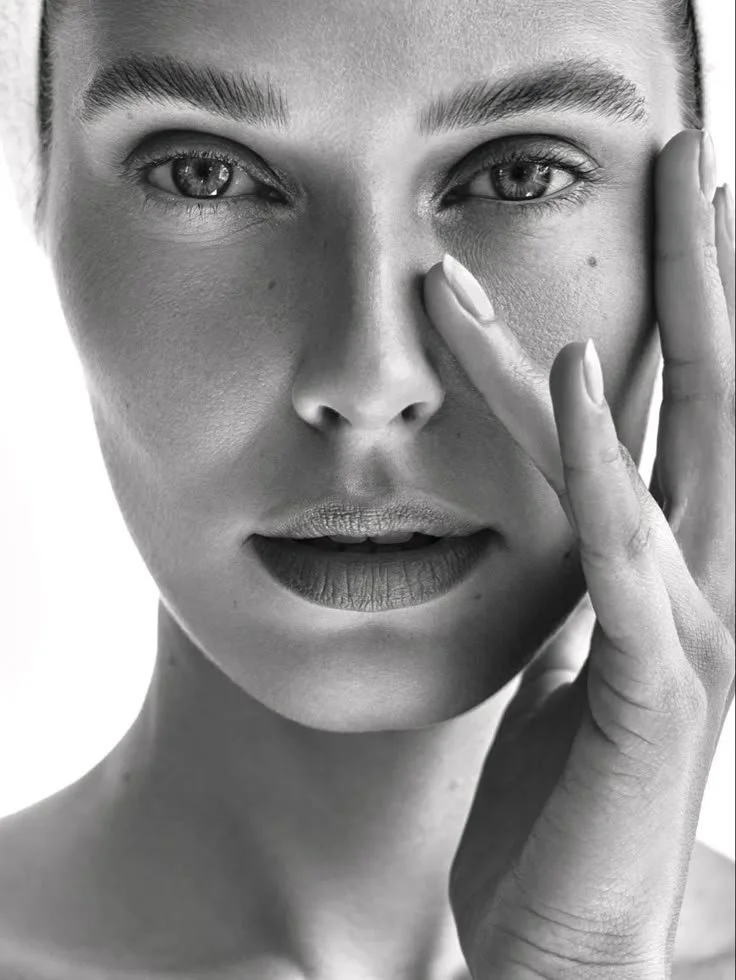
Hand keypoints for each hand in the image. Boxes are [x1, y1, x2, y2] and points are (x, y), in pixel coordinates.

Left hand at [422, 129, 734, 979]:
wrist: (559, 939)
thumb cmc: (554, 806)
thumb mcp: (563, 663)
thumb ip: (583, 583)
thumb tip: (581, 513)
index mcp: (672, 574)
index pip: (687, 412)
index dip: (685, 306)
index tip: (673, 212)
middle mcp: (706, 583)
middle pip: (715, 392)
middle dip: (705, 267)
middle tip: (691, 149)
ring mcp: (694, 630)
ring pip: (681, 443)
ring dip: (670, 314)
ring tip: (670, 191)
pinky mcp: (653, 685)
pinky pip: (625, 548)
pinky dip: (602, 457)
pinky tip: (584, 371)